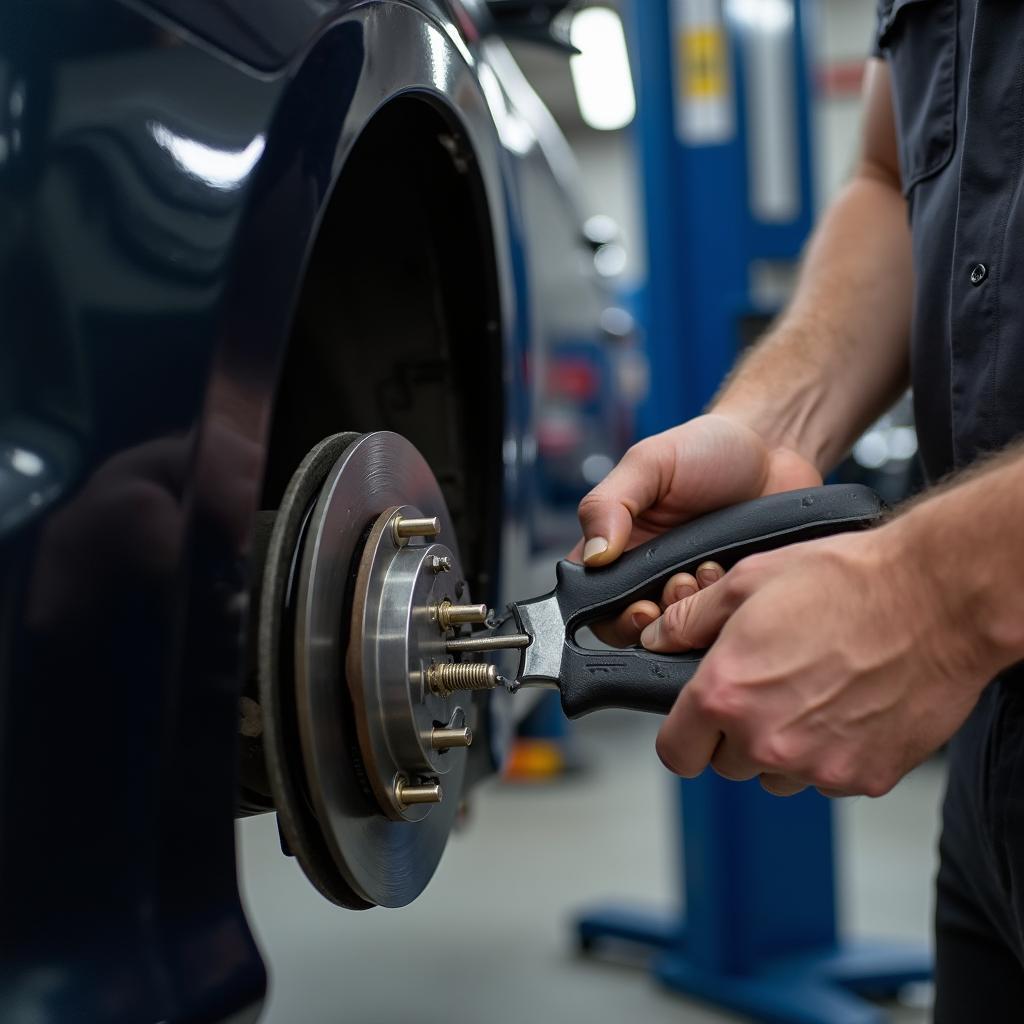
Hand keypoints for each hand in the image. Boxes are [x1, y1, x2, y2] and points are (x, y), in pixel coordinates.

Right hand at [572, 413, 820, 644]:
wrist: (776, 447)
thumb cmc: (706, 449)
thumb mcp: (649, 464)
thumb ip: (609, 504)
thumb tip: (593, 557)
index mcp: (619, 549)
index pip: (596, 604)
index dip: (613, 616)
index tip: (640, 606)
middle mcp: (652, 576)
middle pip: (638, 630)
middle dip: (660, 618)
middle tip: (680, 583)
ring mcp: (694, 590)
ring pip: (682, 632)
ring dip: (695, 612)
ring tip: (709, 570)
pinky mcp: (731, 596)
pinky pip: (724, 623)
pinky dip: (726, 609)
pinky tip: (733, 575)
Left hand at [645, 524, 993, 796]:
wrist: (938, 598)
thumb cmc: (848, 582)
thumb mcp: (749, 581)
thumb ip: (691, 619)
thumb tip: (659, 637)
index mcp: (726, 693)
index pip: (677, 753)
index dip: (683, 736)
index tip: (695, 723)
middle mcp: (767, 740)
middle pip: (728, 765)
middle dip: (736, 734)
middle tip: (768, 687)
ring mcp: (818, 766)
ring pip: (777, 776)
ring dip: (783, 748)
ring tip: (813, 692)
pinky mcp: (865, 777)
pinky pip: (829, 779)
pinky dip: (832, 752)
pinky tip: (849, 705)